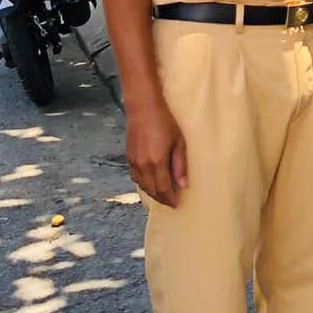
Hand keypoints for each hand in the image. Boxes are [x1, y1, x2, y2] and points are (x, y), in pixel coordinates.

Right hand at [125, 92, 186, 207]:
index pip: (163, 188)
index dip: (170, 198)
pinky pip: (134, 177)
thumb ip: (180, 164)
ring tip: (161, 195)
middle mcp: (143, 165)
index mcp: (157, 162)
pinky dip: (142, 183)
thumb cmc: (165, 122)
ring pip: (142, 185)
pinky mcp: (129, 156)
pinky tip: (149, 182)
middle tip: (170, 202)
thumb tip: (183, 184)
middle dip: (161, 198)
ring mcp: (134, 161)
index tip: (176, 204)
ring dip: (151, 192)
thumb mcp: (179, 142)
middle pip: (152, 190)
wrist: (143, 108)